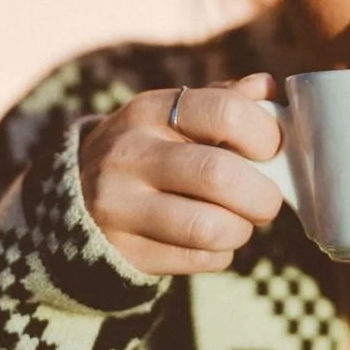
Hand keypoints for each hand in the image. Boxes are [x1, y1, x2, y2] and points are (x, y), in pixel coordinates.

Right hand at [78, 73, 284, 275]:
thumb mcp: (174, 114)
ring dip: (241, 229)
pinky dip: (219, 254)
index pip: (225, 112)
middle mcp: (129, 154)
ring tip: (238, 221)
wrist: (76, 196)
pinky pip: (196, 259)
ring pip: (209, 228)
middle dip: (262, 195)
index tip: (272, 150)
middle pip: (218, 175)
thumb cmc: (150, 148)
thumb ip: (224, 99)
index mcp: (150, 110)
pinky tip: (211, 240)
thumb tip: (269, 89)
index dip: (265, 135)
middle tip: (267, 199)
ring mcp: (120, 206)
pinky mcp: (123, 251)